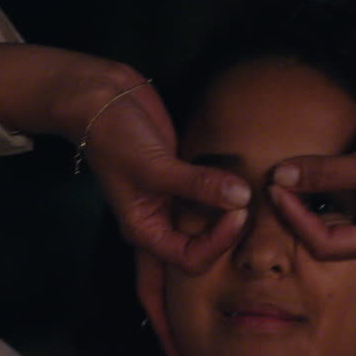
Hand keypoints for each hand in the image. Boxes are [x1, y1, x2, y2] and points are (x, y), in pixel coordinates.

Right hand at [0, 41, 249, 271]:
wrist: (101, 97)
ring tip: (253, 225)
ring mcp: (170, 202)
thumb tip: (241, 198)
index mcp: (144, 231)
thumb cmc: (114, 136)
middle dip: (221, 256)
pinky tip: (243, 197)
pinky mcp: (181, 179)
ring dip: (226, 232)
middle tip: (250, 233)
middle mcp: (158, 223)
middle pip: (195, 258)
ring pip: (203, 232)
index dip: (218, 242)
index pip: (190, 259)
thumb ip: (198, 184)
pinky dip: (225, 201)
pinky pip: (207, 200)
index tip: (238, 211)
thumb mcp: (154, 165)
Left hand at [268, 72, 355, 257]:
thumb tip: (279, 176)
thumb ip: (324, 172)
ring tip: (274, 197)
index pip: (324, 244)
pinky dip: (312, 193)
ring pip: (326, 223)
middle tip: (265, 202)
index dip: (295, 219)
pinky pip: (332, 198)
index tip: (276, 188)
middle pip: (322, 242)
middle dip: (294, 228)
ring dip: (300, 214)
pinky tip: (293, 181)